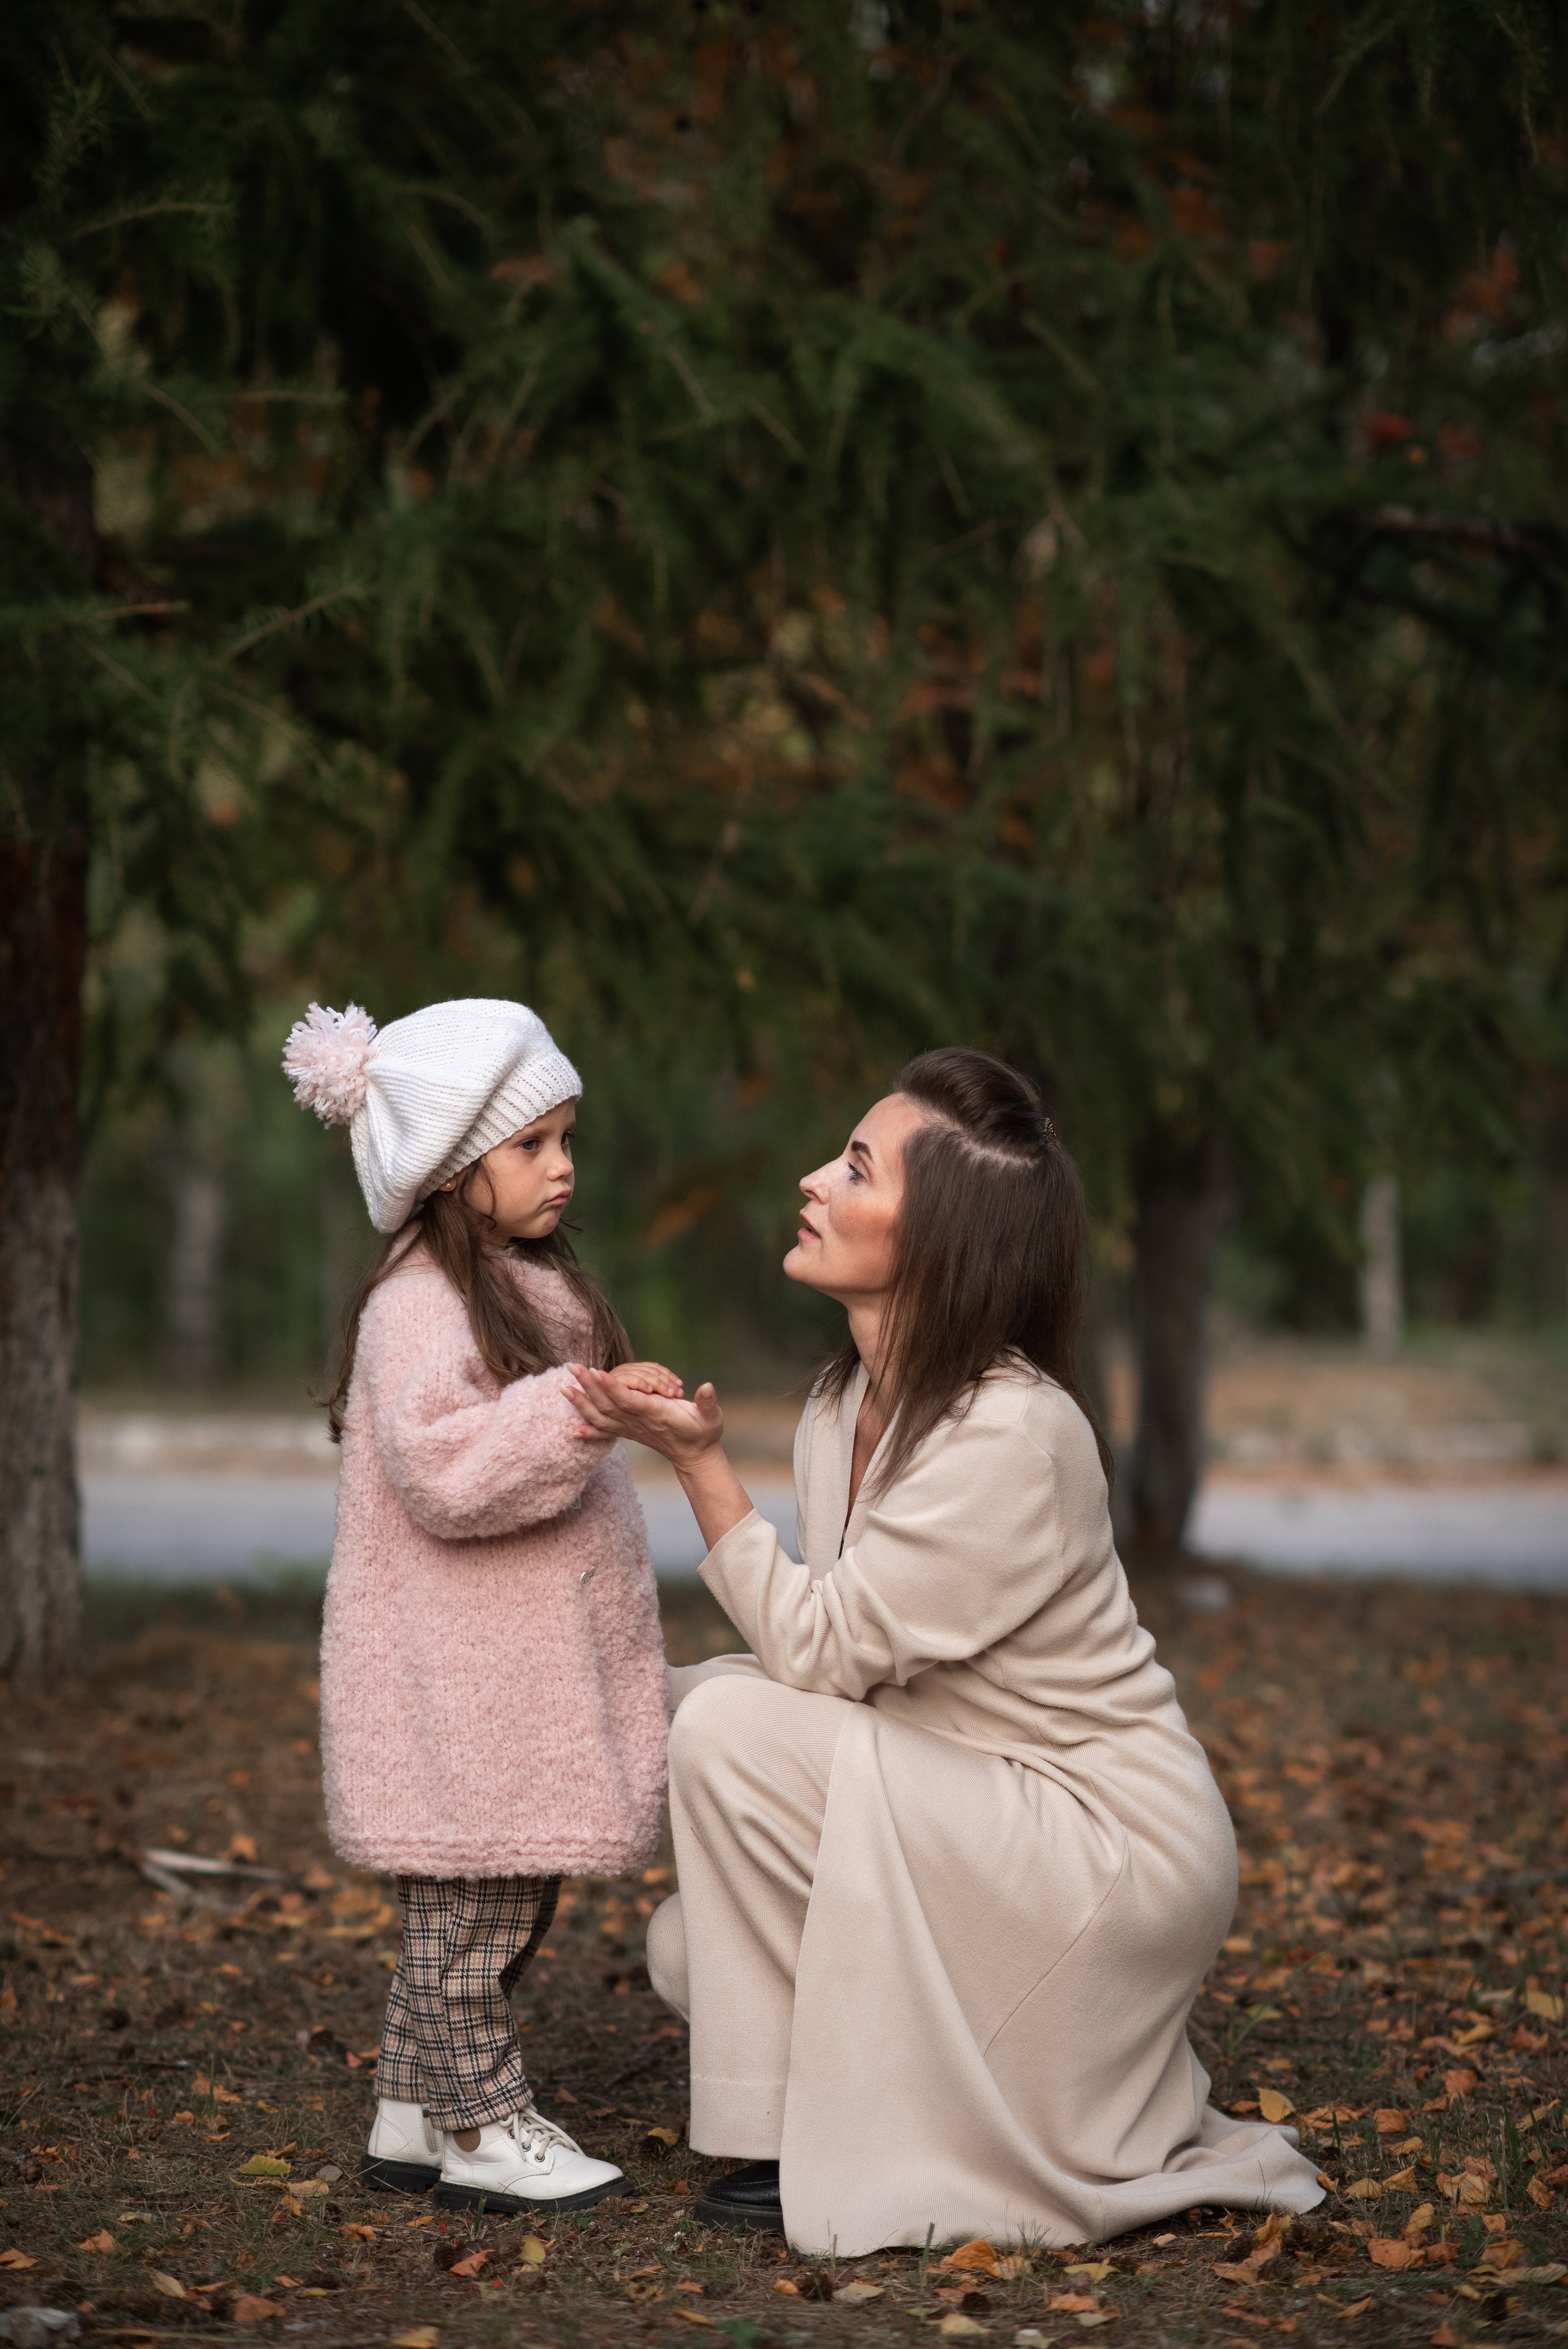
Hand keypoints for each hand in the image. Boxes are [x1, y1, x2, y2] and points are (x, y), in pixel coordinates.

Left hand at [565, 1363, 723, 1470]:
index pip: (629, 1400)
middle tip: (572, 1367)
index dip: (612, 1388)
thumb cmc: (703, 1432)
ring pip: (602, 1416)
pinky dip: (588, 1431)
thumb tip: (707, 1387)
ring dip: (582, 1403)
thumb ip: (708, 1403)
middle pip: (608, 1404)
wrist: (694, 1456)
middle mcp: (639, 1423)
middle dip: (589, 1386)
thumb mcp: (711, 1417)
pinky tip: (572, 1430)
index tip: (596, 1372)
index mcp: (656, 1414)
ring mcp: (631, 1430)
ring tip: (563, 1388)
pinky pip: (605, 1431)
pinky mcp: (629, 1433)